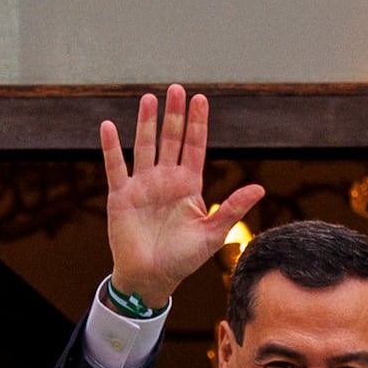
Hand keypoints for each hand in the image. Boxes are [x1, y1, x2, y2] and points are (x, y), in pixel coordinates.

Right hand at [98, 84, 262, 304]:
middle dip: (174, 115)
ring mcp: (142, 185)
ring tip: (149, 99)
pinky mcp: (120, 195)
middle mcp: (165, 179)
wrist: (151, 278)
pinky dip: (111, 147)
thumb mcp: (212, 234)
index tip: (200, 99)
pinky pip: (115, 166)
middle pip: (170, 139)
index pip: (194, 147)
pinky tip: (108, 126)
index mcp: (188, 185)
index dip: (197, 123)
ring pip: (144, 146)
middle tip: (176, 89)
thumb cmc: (182, 259)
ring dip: (146, 123)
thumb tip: (260, 188)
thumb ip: (233, 209)